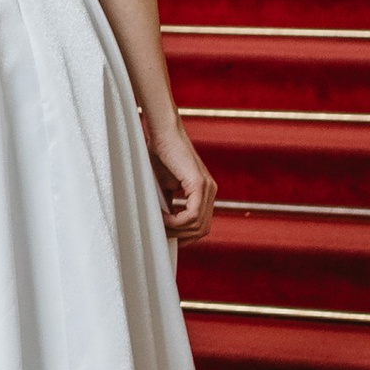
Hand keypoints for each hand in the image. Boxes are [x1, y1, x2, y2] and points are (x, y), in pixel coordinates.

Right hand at [145, 117, 216, 245]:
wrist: (162, 132)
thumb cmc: (159, 154)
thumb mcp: (164, 185)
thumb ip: (169, 203)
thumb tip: (164, 226)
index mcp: (204, 191)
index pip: (202, 224)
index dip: (186, 235)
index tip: (167, 236)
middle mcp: (210, 190)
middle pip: (203, 229)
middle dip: (181, 236)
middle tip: (161, 233)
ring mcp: (207, 187)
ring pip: (198, 225)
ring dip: (176, 229)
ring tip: (159, 223)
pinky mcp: (199, 183)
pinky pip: (193, 215)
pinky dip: (176, 221)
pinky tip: (162, 216)